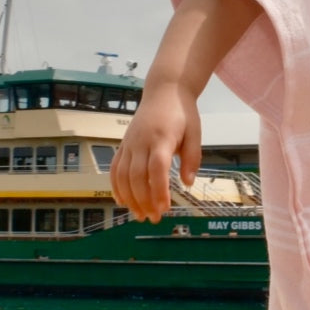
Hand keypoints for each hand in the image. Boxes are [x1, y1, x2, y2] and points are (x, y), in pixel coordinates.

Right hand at [110, 81, 201, 221]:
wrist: (164, 91)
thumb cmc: (182, 113)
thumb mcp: (195, 133)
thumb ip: (192, 159)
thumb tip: (188, 183)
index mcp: (161, 139)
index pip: (156, 169)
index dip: (158, 190)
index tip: (164, 208)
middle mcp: (141, 142)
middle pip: (137, 176)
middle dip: (144, 200)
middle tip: (154, 218)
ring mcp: (129, 143)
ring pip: (123, 175)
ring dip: (130, 198)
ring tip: (140, 215)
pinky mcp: (123, 144)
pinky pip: (115, 168)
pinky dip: (116, 186)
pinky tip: (122, 201)